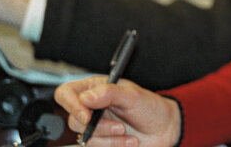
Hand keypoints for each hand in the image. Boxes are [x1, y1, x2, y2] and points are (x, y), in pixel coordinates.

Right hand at [55, 76, 180, 146]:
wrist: (164, 129)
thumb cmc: (150, 107)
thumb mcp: (132, 95)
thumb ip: (109, 93)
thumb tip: (85, 97)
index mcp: (95, 89)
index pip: (66, 93)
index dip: (70, 105)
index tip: (87, 116)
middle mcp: (92, 108)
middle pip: (74, 120)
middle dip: (100, 127)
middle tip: (120, 126)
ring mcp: (95, 127)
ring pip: (86, 139)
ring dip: (110, 139)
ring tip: (128, 133)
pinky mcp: (101, 143)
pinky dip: (114, 146)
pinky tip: (129, 141)